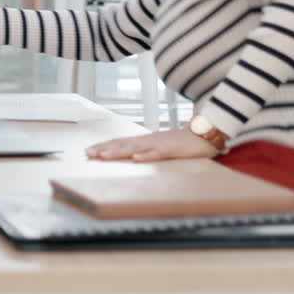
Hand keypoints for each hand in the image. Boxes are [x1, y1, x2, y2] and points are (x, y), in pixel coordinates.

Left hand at [85, 128, 220, 162]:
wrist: (205, 133)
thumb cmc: (183, 142)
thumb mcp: (161, 147)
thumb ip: (148, 151)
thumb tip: (133, 157)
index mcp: (145, 140)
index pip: (120, 142)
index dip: (104, 146)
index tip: (89, 151)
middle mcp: (148, 140)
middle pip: (122, 144)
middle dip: (104, 149)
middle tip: (87, 154)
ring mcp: (159, 144)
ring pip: (135, 148)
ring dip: (118, 152)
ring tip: (103, 156)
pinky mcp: (172, 150)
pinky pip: (158, 154)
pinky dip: (146, 156)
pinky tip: (136, 160)